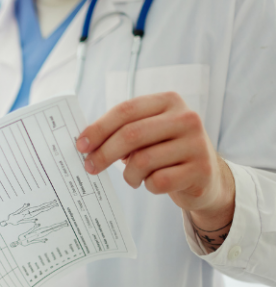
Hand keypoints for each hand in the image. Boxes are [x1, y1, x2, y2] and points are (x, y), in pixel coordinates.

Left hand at [76, 92, 234, 224]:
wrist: (206, 177)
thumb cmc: (166, 151)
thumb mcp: (148, 133)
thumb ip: (122, 131)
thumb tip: (86, 144)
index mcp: (169, 101)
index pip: (125, 110)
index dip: (99, 128)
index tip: (81, 145)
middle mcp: (186, 118)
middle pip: (131, 134)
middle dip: (104, 153)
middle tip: (90, 167)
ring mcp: (197, 144)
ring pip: (143, 161)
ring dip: (129, 174)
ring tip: (132, 178)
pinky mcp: (201, 170)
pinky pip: (158, 181)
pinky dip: (147, 185)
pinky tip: (151, 183)